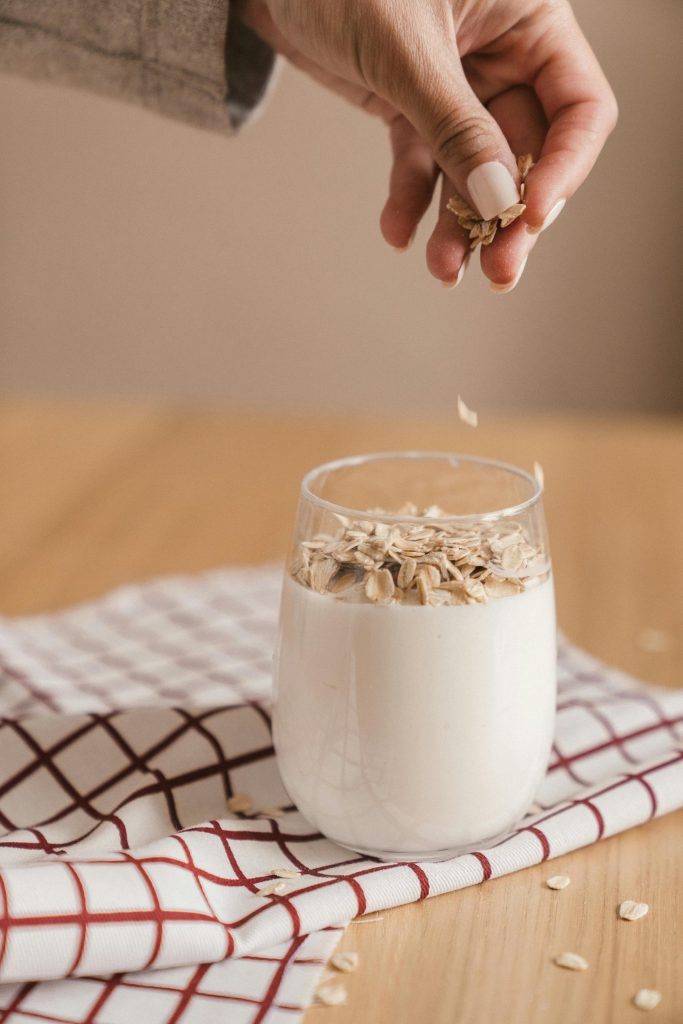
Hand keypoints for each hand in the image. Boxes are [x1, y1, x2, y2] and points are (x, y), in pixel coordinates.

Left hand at [241, 0, 616, 290]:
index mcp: (530, 19)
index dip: (564, 167)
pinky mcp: (411, 108)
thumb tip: (497, 201)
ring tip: (443, 270)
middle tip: (499, 273)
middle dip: (509, 216)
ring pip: (474, 172)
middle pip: (528, 154)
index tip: (531, 217)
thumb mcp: (407, 49)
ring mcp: (457, 87)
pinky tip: (396, 232)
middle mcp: (503, 55)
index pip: (578, 108)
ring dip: (460, 225)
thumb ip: (455, 125)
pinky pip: (421, 165)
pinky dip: (410, 199)